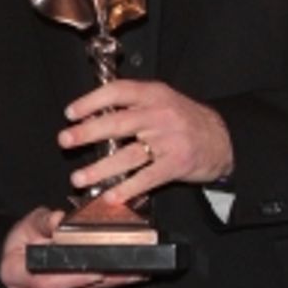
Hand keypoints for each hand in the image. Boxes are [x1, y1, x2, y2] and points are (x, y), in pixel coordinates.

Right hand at [0, 206, 142, 287]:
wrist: (17, 263)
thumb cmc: (22, 244)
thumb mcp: (28, 225)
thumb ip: (45, 221)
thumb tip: (60, 220)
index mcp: (13, 273)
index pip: (45, 280)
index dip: (74, 276)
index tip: (98, 269)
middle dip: (100, 279)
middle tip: (127, 269)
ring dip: (107, 285)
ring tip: (131, 272)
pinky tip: (117, 279)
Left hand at [58, 79, 232, 205]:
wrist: (222, 139)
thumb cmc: (184, 120)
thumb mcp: (161, 100)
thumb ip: (132, 104)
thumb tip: (92, 114)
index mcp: (153, 94)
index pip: (117, 91)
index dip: (91, 101)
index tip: (71, 113)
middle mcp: (160, 115)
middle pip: (118, 123)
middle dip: (87, 133)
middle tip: (65, 140)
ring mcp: (169, 140)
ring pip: (128, 155)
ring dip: (100, 168)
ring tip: (79, 177)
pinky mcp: (177, 164)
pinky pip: (147, 178)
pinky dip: (127, 188)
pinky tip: (110, 195)